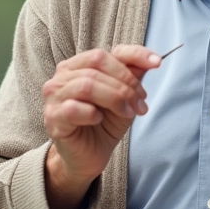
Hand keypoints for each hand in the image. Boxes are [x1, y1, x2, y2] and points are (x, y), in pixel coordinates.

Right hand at [42, 45, 159, 208]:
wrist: (89, 156)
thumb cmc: (104, 123)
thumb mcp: (124, 96)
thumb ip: (133, 75)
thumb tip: (154, 59)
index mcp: (77, 65)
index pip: (105, 52)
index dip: (133, 54)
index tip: (157, 63)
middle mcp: (62, 76)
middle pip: (98, 65)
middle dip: (126, 84)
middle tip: (141, 104)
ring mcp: (54, 96)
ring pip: (87, 85)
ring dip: (115, 99)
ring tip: (128, 113)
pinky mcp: (53, 118)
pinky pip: (74, 108)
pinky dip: (92, 114)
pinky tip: (98, 120)